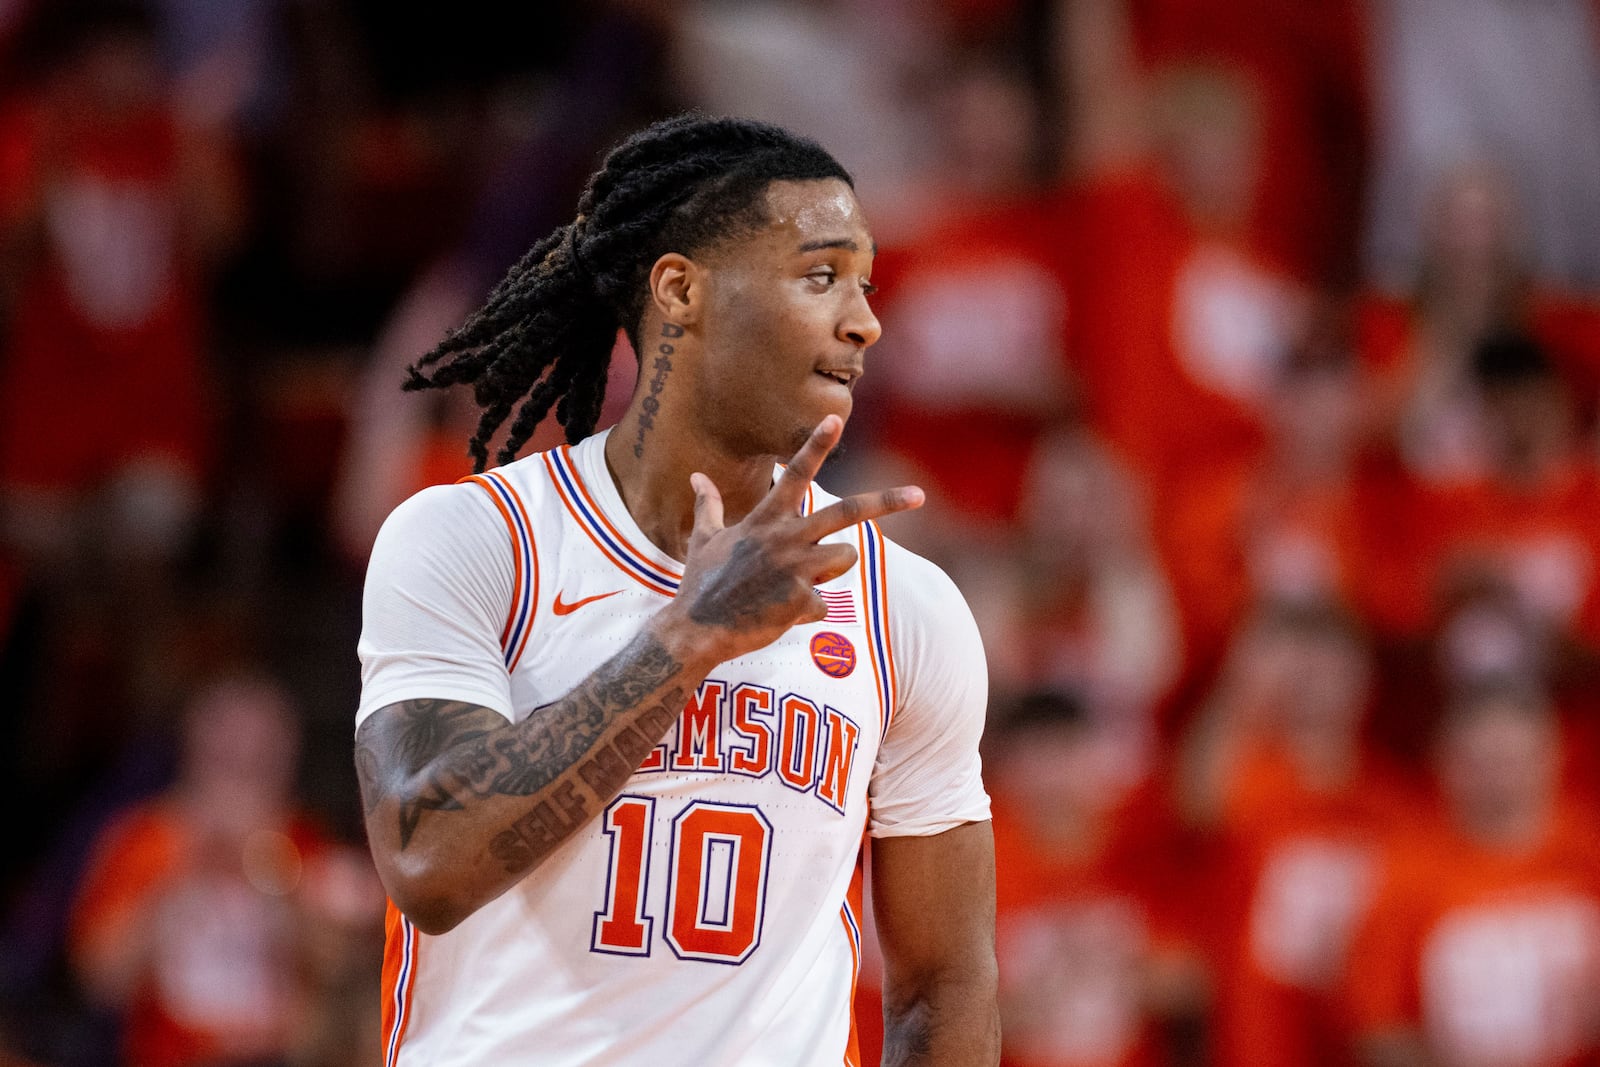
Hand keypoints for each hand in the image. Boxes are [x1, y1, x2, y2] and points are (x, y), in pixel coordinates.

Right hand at [659, 415, 922, 664]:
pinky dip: (805, 612)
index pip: (795, 474)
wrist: (695, 630)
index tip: (836, 420)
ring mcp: (794, 569)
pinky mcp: (800, 600)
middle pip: (847, 512)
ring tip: (795, 582)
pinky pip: (823, 604)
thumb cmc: (700, 584)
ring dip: (830, 570)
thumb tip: (695, 476)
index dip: (816, 446)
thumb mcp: (703, 539)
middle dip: (886, 501)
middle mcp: (784, 538)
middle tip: (919, 495)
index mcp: (764, 520)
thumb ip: (708, 504)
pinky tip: (778, 616)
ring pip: (845, 558)